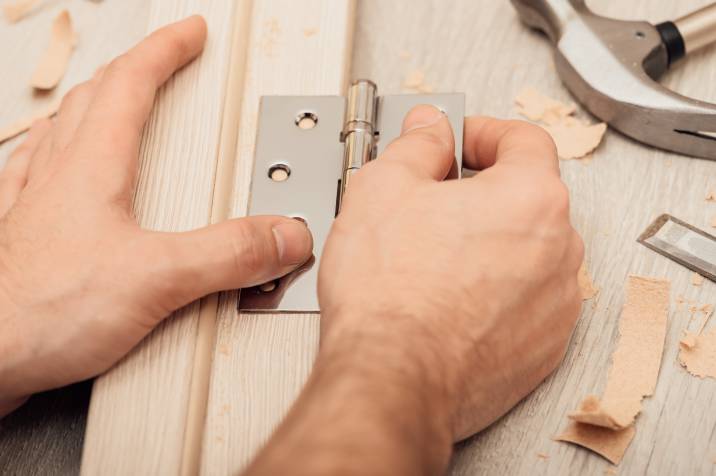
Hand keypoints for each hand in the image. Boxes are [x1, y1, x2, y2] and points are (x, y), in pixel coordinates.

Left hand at [0, 16, 311, 415]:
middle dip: (134, 68)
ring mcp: (34, 206)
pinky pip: (37, 175)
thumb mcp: (157, 278)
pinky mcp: (23, 240)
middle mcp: (57, 176)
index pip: (130, 85)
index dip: (165, 52)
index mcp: (91, 167)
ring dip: (92, 104)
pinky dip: (56, 155)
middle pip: (95, 98)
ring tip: (110, 98)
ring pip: (62, 132)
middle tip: (159, 58)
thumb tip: (283, 237)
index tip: (190, 33)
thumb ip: (228, 254)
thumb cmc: (39, 312)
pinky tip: (55, 169)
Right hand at [319, 105, 582, 439]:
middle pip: (528, 198)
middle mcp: (558, 251)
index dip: (484, 134)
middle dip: (483, 193)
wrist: (392, 379)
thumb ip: (417, 145)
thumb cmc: (390, 294)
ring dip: (490, 245)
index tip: (458, 144)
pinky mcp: (542, 347)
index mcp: (531, 198)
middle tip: (435, 202)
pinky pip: (524, 302)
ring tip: (435, 259)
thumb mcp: (384, 188)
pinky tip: (449, 299)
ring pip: (527, 253)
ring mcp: (555, 304)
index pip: (524, 141)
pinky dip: (494, 293)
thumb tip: (429, 129)